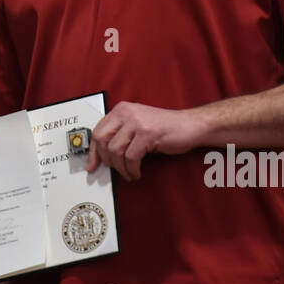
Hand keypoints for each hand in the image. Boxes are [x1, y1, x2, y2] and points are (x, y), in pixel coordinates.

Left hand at [86, 102, 203, 181]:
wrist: (190, 126)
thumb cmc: (165, 128)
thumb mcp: (137, 126)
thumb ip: (121, 134)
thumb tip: (102, 155)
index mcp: (121, 109)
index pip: (98, 131)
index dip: (93, 151)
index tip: (93, 165)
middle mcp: (127, 112)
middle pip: (102, 140)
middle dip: (106, 160)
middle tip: (115, 170)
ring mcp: (137, 122)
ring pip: (115, 150)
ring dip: (121, 168)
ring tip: (129, 173)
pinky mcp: (148, 134)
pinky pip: (131, 157)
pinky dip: (132, 169)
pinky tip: (136, 172)